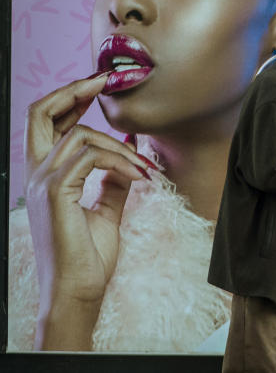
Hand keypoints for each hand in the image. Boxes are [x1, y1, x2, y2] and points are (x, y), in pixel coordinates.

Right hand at [24, 73, 149, 349]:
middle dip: (74, 89)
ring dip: (119, 146)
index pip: (47, 122)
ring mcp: (42, 183)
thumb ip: (113, 183)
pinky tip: (139, 177)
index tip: (100, 84)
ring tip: (142, 168)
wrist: (78, 292)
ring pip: (79, 135)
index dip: (71, 97)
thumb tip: (130, 157)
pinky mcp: (56, 193)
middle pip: (40, 111)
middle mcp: (37, 174)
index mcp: (46, 176)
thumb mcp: (106, 211)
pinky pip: (91, 157)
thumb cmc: (89, 257)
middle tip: (106, 80)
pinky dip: (120, 161)